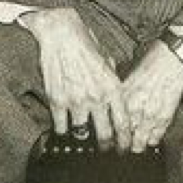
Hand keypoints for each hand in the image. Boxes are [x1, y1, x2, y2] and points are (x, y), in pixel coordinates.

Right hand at [18, 7, 130, 151]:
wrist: (61, 33)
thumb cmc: (86, 43)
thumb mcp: (108, 61)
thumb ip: (112, 80)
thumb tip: (114, 95)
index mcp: (112, 87)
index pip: (123, 121)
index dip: (124, 138)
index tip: (124, 145)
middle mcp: (96, 97)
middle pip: (104, 134)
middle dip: (107, 145)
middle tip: (106, 149)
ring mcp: (76, 101)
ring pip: (82, 133)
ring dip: (84, 138)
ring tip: (84, 141)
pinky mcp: (57, 100)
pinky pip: (61, 126)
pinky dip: (63, 131)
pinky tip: (65, 132)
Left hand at [121, 40, 182, 152]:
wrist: (174, 56)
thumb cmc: (153, 59)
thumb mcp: (129, 72)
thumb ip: (122, 89)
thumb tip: (114, 99)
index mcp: (123, 95)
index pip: (111, 124)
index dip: (110, 134)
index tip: (110, 137)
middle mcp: (134, 107)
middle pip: (123, 137)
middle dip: (122, 144)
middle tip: (122, 145)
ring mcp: (150, 114)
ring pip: (139, 141)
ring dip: (137, 145)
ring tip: (136, 145)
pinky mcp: (165, 116)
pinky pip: (156, 136)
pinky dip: (153, 139)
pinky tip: (151, 137)